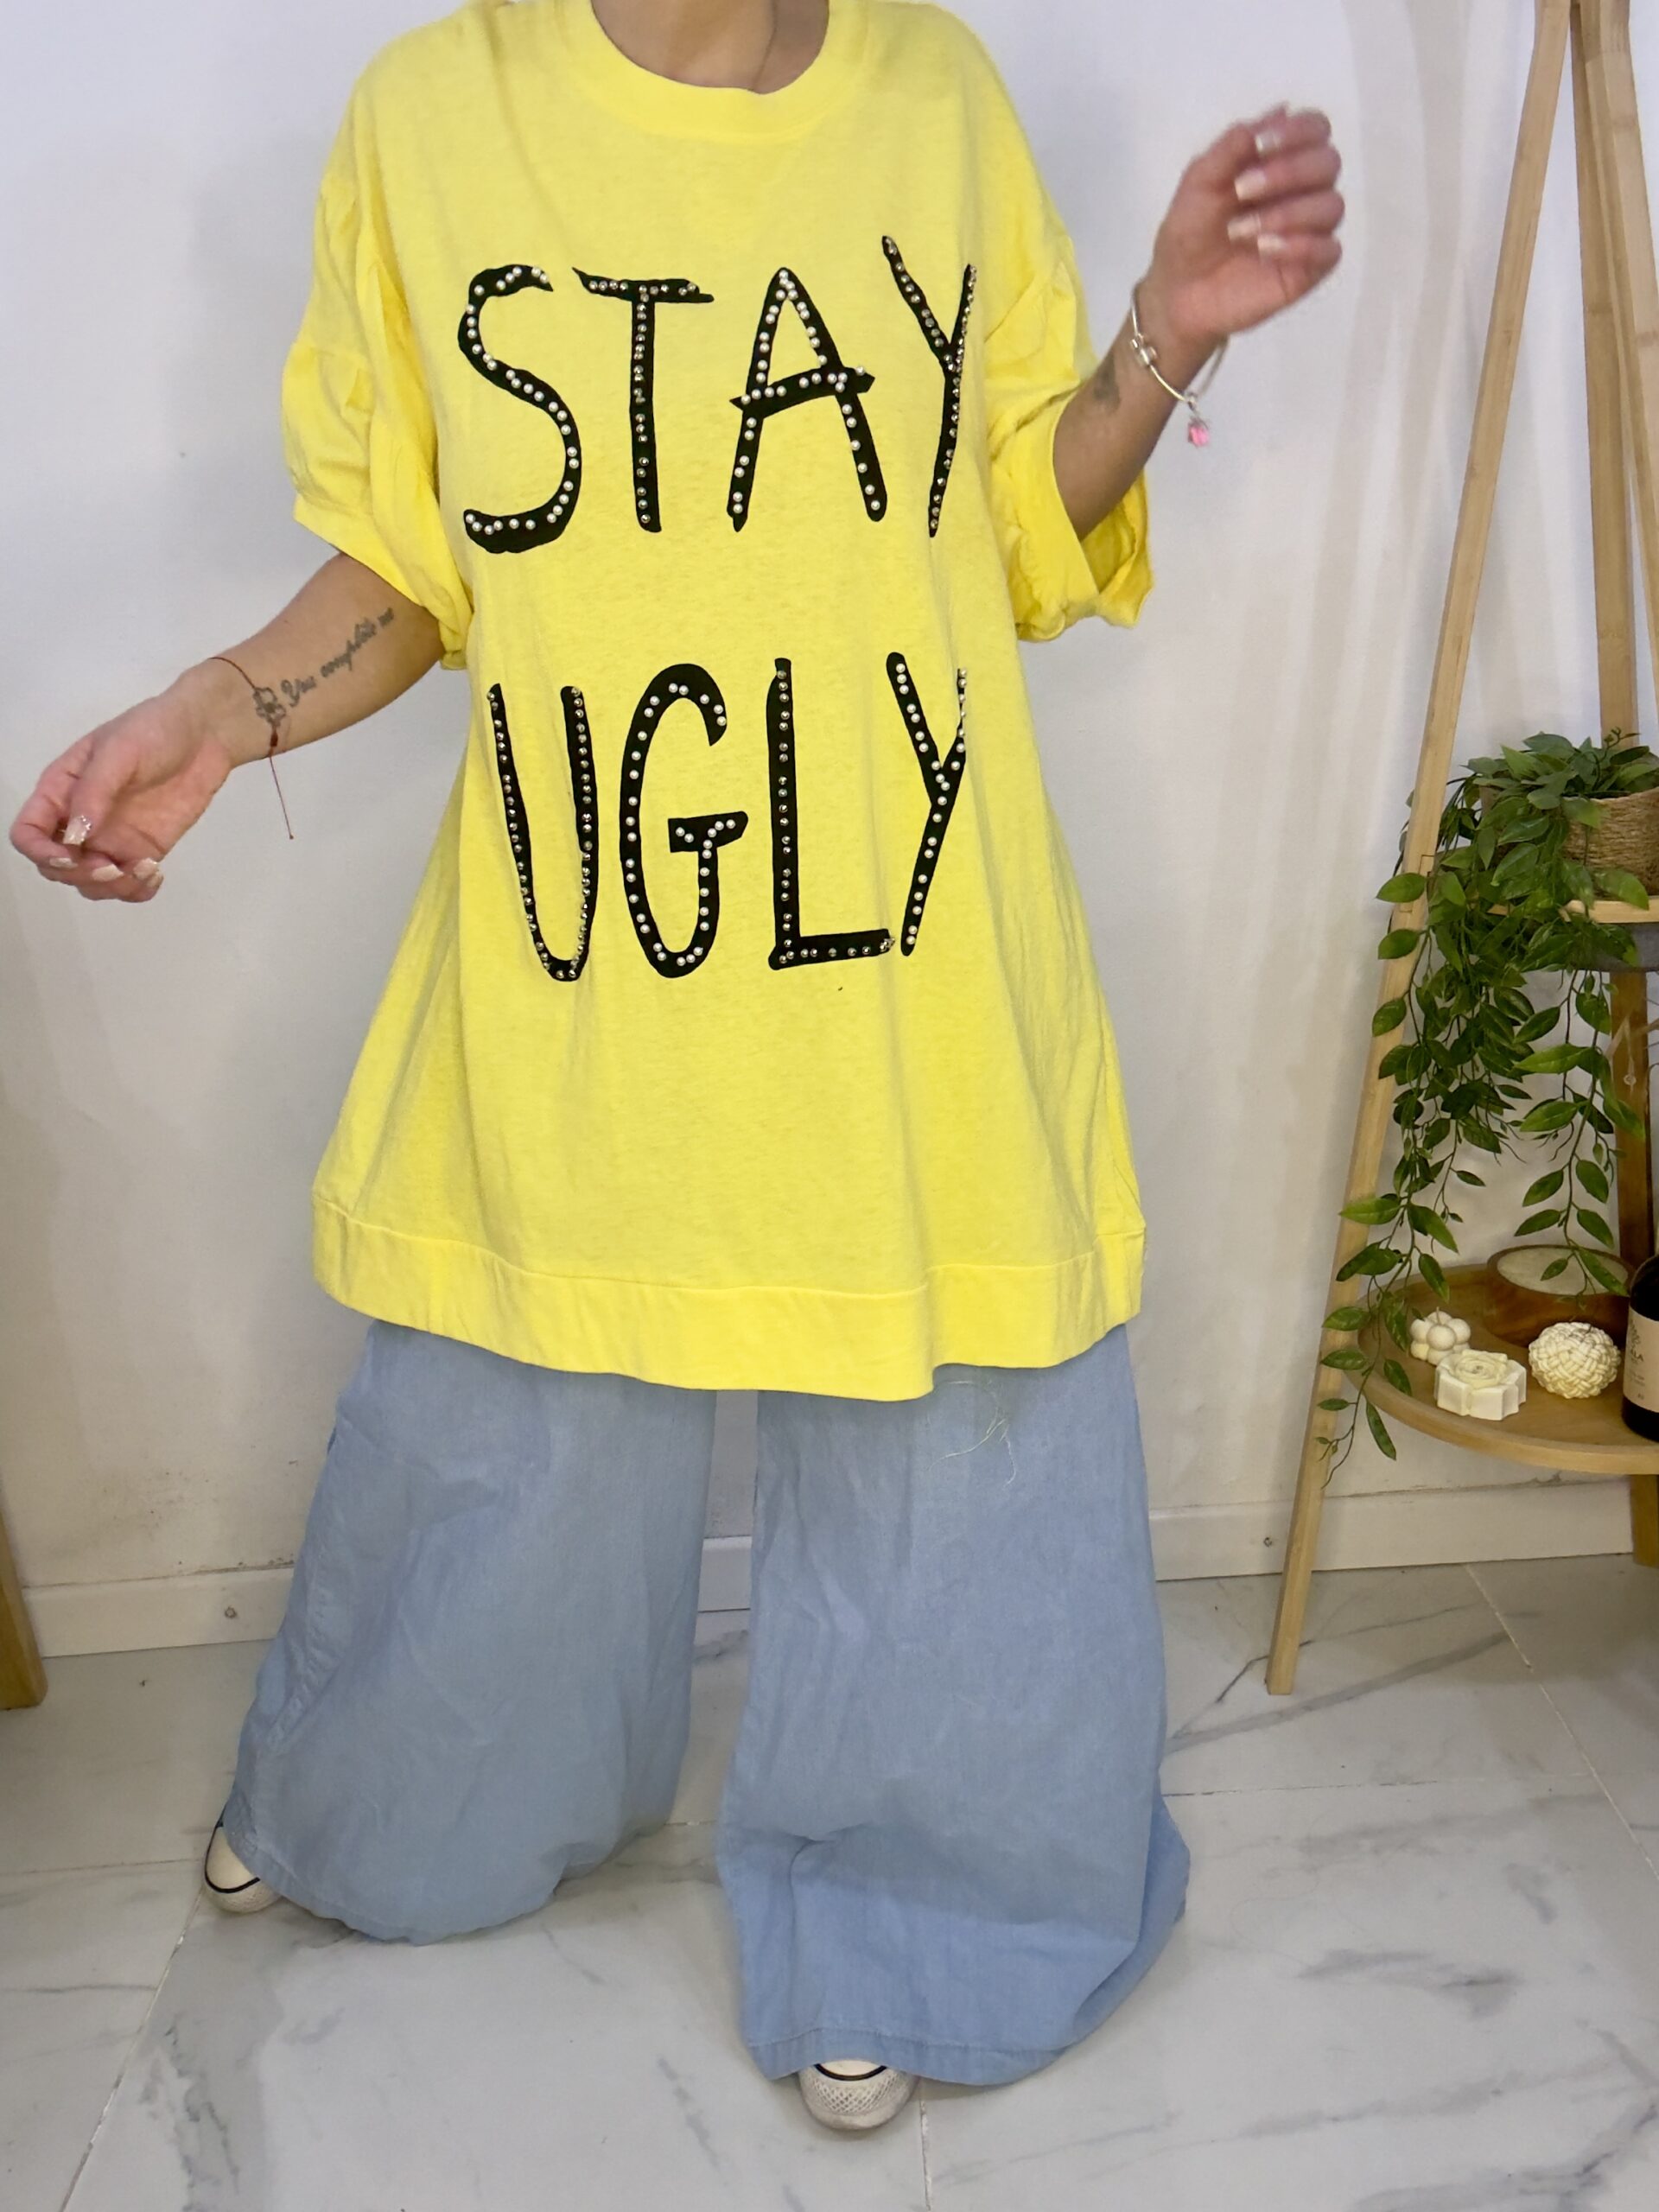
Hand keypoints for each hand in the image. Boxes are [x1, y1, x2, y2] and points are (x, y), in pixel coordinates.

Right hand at [8, 662, 243, 902]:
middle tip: (113, 868)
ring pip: (91, 883)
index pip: (28, 832)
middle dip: (79, 875)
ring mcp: (111, 839)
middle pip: (56, 867)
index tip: (69, 855)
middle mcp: (80, 820)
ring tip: (144, 867)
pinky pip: (129, 885)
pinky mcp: (143, 850)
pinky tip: (155, 873)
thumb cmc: (154, 731)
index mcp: (61, 791)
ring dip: (111, 888)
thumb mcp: (118, 752)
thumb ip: (94, 792)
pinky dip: (137, 890)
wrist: (203, 735)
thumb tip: (73, 836)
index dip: (39, 851)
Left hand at [1139, 103, 1344, 364]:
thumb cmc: (1188, 232)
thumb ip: (1232, 147)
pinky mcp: (1310, 268)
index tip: (1260, 145)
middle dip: (1288, 171)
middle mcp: (1303, 189)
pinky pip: (1331, 250)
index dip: (1297, 130)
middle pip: (1329, 162)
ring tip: (1243, 232)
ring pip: (1332, 205)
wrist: (1176, 290)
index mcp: (1280, 160)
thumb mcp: (1199, 181)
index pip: (1316, 128)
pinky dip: (1302, 246)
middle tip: (1242, 191)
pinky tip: (1267, 251)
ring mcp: (1309, 230)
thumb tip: (1280, 109)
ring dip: (1287, 213)